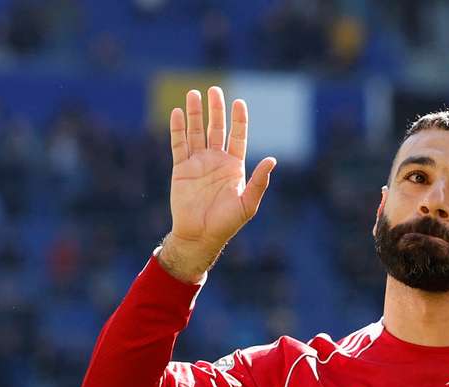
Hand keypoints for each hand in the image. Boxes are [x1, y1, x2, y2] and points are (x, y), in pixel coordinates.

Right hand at [162, 86, 276, 281]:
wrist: (200, 235)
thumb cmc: (226, 223)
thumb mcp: (248, 203)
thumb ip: (259, 181)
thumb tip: (272, 160)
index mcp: (234, 166)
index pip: (237, 136)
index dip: (238, 120)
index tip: (239, 102)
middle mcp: (216, 161)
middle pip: (216, 128)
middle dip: (216, 109)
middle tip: (214, 90)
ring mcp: (198, 163)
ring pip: (196, 132)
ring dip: (194, 113)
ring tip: (193, 93)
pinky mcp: (181, 169)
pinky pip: (179, 144)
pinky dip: (177, 128)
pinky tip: (176, 113)